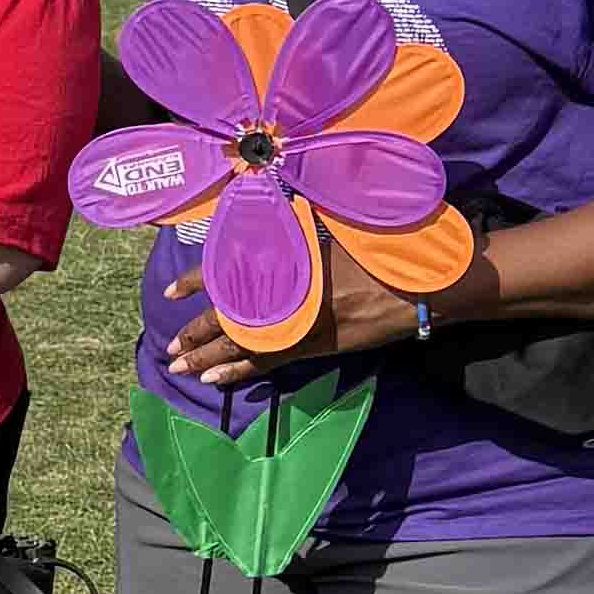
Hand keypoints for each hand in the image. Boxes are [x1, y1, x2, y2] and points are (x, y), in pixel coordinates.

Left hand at [161, 236, 434, 388]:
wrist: (423, 285)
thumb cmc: (382, 249)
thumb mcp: (337, 225)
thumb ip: (300, 226)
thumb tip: (273, 213)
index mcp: (287, 261)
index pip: (228, 271)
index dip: (195, 281)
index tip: (170, 291)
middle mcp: (287, 294)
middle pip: (228, 317)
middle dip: (195, 334)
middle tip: (170, 348)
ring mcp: (300, 324)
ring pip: (243, 344)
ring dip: (210, 358)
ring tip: (182, 369)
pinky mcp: (316, 346)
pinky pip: (269, 361)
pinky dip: (242, 370)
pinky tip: (219, 379)